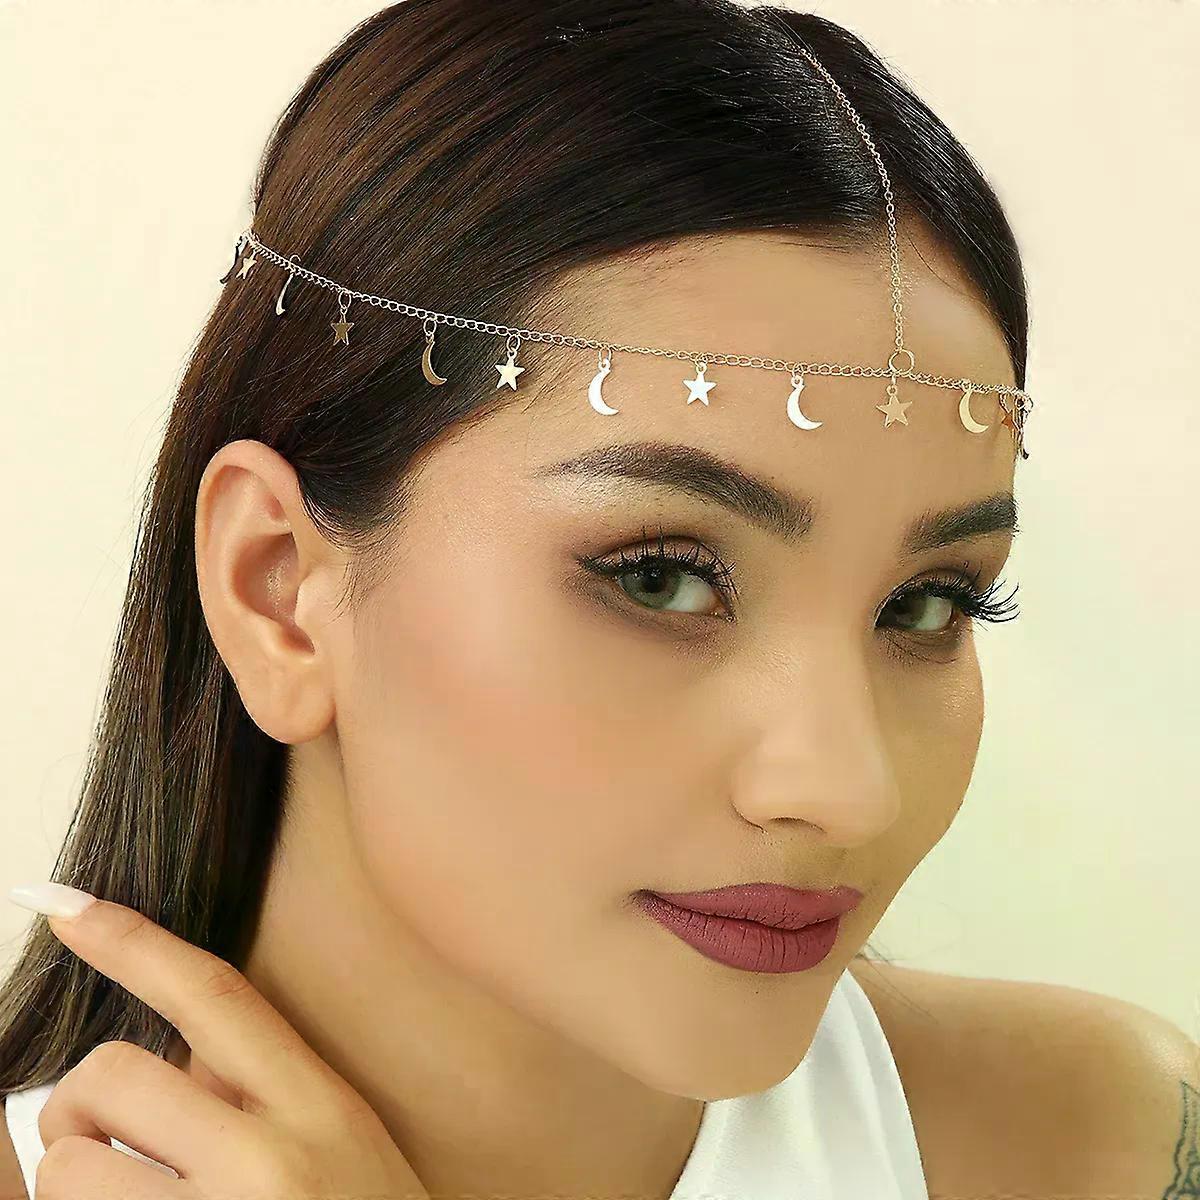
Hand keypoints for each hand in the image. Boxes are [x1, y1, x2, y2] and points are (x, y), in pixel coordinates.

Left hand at [32, 892, 429, 1199]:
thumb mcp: (341, 1147)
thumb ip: (261, 1093)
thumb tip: (166, 1057)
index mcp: (320, 1104)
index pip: (214, 993)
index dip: (131, 939)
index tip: (58, 900)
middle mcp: (273, 1157)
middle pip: (111, 1077)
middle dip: (78, 1109)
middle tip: (102, 1148)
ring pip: (71, 1167)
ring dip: (75, 1185)